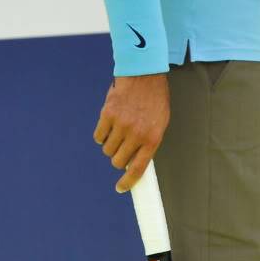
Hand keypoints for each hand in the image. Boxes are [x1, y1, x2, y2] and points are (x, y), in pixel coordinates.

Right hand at [93, 73, 169, 192]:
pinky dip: (102, 133)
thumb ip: (149, 141)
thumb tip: (135, 163)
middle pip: (117, 160)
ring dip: (111, 143)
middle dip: (119, 157)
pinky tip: (111, 123)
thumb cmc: (155, 98)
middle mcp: (137, 133)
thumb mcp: (161, 121)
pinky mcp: (108, 115)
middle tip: (124, 145)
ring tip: (121, 128)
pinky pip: (98, 136)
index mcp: (153, 137)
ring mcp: (121, 124)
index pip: (138, 168)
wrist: (145, 72)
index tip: (121, 188)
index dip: (128, 182)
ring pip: (107, 149)